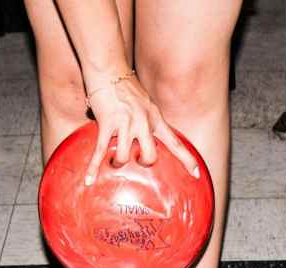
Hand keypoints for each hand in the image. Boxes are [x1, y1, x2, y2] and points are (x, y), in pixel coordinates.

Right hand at [84, 73, 199, 184]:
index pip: (175, 143)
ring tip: (114, 160)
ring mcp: (125, 124)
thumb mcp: (146, 103)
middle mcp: (143, 123)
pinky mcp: (107, 124)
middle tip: (136, 159)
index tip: (196, 174)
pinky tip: (88, 180)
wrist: (109, 69)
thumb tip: (147, 137)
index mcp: (155, 119)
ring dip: (118, 163)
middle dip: (143, 163)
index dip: (187, 160)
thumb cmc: (125, 86)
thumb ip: (148, 120)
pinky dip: (93, 168)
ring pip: (124, 157)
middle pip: (149, 157)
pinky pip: (100, 152)